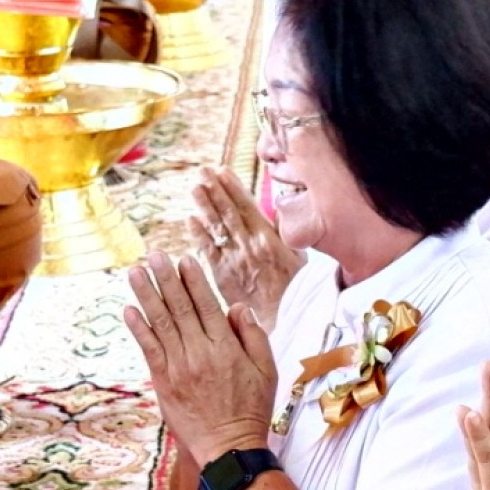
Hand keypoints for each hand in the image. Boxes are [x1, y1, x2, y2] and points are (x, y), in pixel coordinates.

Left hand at [122, 252, 277, 465]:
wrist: (228, 448)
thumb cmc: (251, 408)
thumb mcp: (267, 370)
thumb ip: (253, 335)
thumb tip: (236, 307)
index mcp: (226, 348)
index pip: (206, 305)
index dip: (193, 280)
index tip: (184, 259)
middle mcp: (200, 354)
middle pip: (180, 308)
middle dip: (165, 278)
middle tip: (153, 255)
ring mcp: (179, 368)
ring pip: (160, 324)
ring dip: (146, 295)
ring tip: (135, 272)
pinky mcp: (164, 383)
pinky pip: (149, 350)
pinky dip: (139, 329)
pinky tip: (130, 309)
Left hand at [192, 167, 301, 317]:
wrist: (282, 319)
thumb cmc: (295, 289)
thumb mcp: (298, 256)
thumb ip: (285, 233)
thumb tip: (277, 211)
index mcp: (269, 239)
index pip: (247, 207)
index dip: (233, 188)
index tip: (223, 171)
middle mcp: (249, 246)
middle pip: (228, 213)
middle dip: (215, 190)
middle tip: (203, 171)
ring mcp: (234, 260)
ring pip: (216, 228)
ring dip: (204, 206)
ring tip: (195, 188)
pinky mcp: (222, 276)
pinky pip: (208, 251)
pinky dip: (199, 235)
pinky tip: (190, 220)